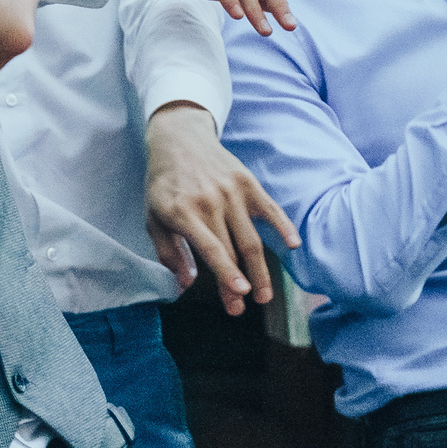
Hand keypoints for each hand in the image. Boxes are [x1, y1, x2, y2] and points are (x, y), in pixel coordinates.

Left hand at [143, 101, 298, 316]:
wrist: (179, 138)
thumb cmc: (164, 184)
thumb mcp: (153, 217)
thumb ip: (168, 253)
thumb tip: (185, 285)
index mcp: (183, 212)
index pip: (210, 248)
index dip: (226, 273)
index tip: (240, 294)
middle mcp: (210, 201)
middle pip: (232, 250)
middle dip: (240, 284)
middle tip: (242, 309)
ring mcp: (231, 191)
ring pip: (252, 238)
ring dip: (261, 270)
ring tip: (265, 295)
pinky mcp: (248, 182)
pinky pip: (270, 209)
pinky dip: (283, 227)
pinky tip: (293, 245)